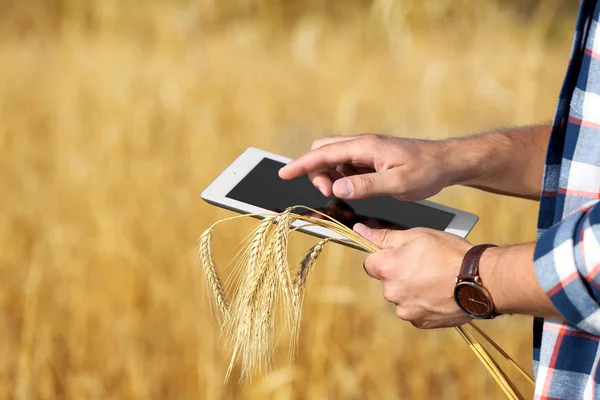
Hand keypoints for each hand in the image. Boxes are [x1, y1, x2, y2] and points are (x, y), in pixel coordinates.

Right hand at [278, 134, 456, 200]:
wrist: (446, 163)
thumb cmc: (426, 171)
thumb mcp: (398, 183)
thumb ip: (366, 185)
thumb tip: (338, 187)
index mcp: (365, 146)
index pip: (324, 153)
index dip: (301, 164)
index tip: (284, 174)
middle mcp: (362, 145)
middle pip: (324, 152)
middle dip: (316, 172)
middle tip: (329, 193)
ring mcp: (366, 151)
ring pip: (333, 159)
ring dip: (330, 176)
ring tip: (344, 194)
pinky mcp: (371, 159)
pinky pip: (346, 165)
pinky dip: (341, 177)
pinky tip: (353, 189)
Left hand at [354, 223, 472, 328]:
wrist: (481, 281)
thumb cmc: (450, 254)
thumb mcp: (416, 236)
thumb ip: (384, 236)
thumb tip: (359, 230)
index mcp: (387, 269)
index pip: (370, 263)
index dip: (385, 256)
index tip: (401, 254)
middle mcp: (391, 292)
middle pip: (386, 280)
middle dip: (399, 273)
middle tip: (424, 264)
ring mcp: (406, 310)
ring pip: (401, 296)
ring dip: (411, 289)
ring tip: (435, 278)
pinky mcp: (420, 322)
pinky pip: (414, 310)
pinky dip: (423, 302)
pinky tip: (439, 292)